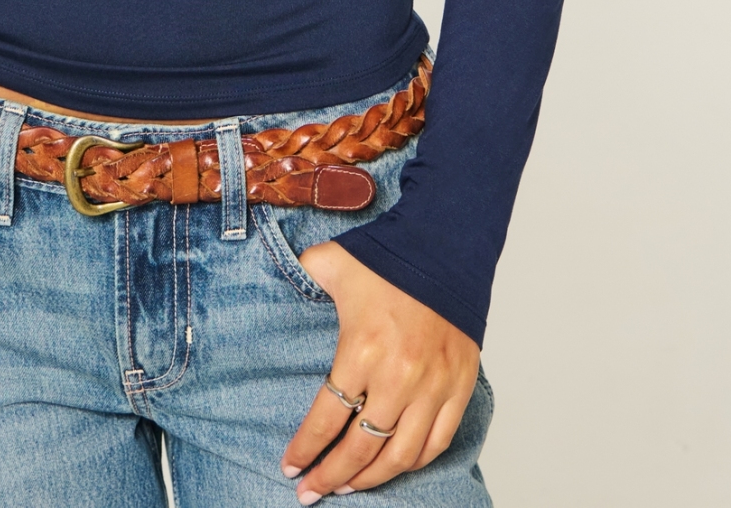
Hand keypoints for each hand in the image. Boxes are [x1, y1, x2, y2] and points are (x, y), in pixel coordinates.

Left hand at [281, 242, 478, 499]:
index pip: (327, 418)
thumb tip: (272, 274)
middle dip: (330, 477)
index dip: (306, 449)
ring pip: (399, 456)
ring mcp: (433, 387)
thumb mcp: (331, 261)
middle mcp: (399, 377)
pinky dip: (413, 463)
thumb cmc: (388, 257)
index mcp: (362, 350)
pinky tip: (392, 467)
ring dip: (370, 479)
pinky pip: (436, 443)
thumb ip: (300, 275)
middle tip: (310, 492)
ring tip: (347, 487)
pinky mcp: (458, 387)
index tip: (290, 466)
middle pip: (360, 448)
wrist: (444, 247)